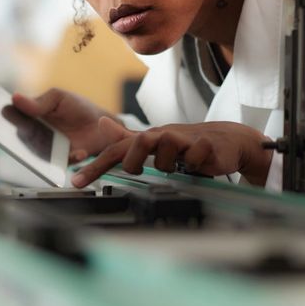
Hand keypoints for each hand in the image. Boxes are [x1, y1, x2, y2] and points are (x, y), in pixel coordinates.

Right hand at [11, 88, 119, 161]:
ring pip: (36, 152)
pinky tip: (79, 152)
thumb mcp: (58, 98)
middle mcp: (33, 132)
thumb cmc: (78, 107)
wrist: (103, 126)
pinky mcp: (57, 159)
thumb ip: (38, 102)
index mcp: (29, 114)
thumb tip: (15, 97)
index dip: (5, 116)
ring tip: (69, 144)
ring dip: (49, 149)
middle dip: (27, 134)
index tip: (4, 113)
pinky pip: (56, 163)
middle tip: (38, 131)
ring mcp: (44, 147)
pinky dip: (68, 157)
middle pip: (21, 135)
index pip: (10, 115)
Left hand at [70, 119, 273, 187]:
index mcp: (148, 138)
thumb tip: (101, 124)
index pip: (116, 150)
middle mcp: (163, 135)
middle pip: (139, 143)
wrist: (228, 141)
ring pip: (166, 151)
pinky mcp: (206, 145)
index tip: (77, 181)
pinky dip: (196, 164)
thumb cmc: (187, 144)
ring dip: (170, 165)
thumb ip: (127, 138)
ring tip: (180, 166)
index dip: (96, 166)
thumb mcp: (155, 142)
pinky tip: (201, 164)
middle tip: (142, 170)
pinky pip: (195, 157)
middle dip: (135, 161)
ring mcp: (185, 139)